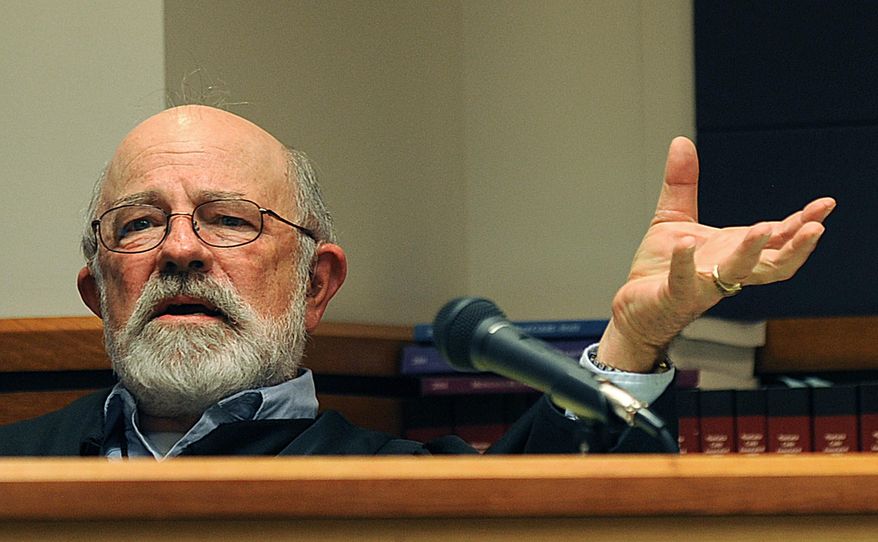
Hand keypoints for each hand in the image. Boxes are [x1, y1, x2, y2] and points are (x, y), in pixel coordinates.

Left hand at [598, 137, 834, 371]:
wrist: (634, 307)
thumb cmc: (661, 268)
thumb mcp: (675, 218)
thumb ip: (682, 183)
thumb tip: (682, 141)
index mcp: (733, 250)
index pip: (777, 239)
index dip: (801, 223)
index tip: (825, 205)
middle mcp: (727, 270)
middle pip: (773, 264)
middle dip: (796, 246)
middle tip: (816, 228)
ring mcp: (704, 285)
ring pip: (737, 273)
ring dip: (751, 252)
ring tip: (762, 229)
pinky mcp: (676, 295)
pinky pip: (684, 280)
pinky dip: (686, 262)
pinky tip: (687, 243)